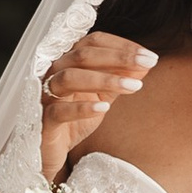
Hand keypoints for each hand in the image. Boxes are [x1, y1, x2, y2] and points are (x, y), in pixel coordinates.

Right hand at [39, 32, 155, 181]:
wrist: (50, 150)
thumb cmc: (74, 119)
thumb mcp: (102, 96)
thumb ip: (120, 78)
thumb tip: (146, 62)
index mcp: (69, 63)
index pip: (93, 42)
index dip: (121, 46)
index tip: (148, 55)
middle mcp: (54, 73)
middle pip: (83, 54)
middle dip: (118, 57)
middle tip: (148, 62)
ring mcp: (46, 96)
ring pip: (70, 78)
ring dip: (105, 79)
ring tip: (134, 86)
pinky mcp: (42, 120)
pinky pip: (59, 111)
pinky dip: (82, 108)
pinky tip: (104, 108)